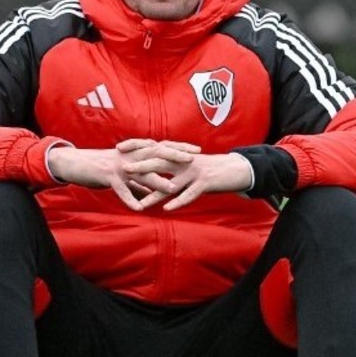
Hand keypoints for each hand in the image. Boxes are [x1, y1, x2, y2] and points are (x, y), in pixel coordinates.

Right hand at [46, 139, 197, 210]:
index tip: (197, 150)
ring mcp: (120, 165)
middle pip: (156, 154)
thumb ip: (139, 184)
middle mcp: (130, 156)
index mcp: (136, 153)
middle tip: (193, 159)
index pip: (162, 148)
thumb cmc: (102, 168)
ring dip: (157, 181)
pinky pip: (121, 189)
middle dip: (175, 156)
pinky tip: (139, 208)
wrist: (76, 163)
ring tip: (173, 188)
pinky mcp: (108, 175)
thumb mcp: (124, 175)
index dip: (179, 148)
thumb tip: (152, 196)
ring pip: (142, 172)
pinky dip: (129, 198)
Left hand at [121, 145, 252, 210]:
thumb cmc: (211, 169)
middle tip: (124, 169)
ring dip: (156, 192)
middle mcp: (185, 161)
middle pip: (160, 163)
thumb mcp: (189, 164)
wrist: (235, 169)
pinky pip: (189, 194)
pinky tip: (167, 209)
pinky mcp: (205, 183)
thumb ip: (173, 166)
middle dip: (141, 166)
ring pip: (172, 183)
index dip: (138, 147)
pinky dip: (178, 202)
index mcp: (180, 155)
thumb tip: (155, 168)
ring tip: (142, 202)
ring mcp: (195, 172)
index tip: (120, 148)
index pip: (155, 149)